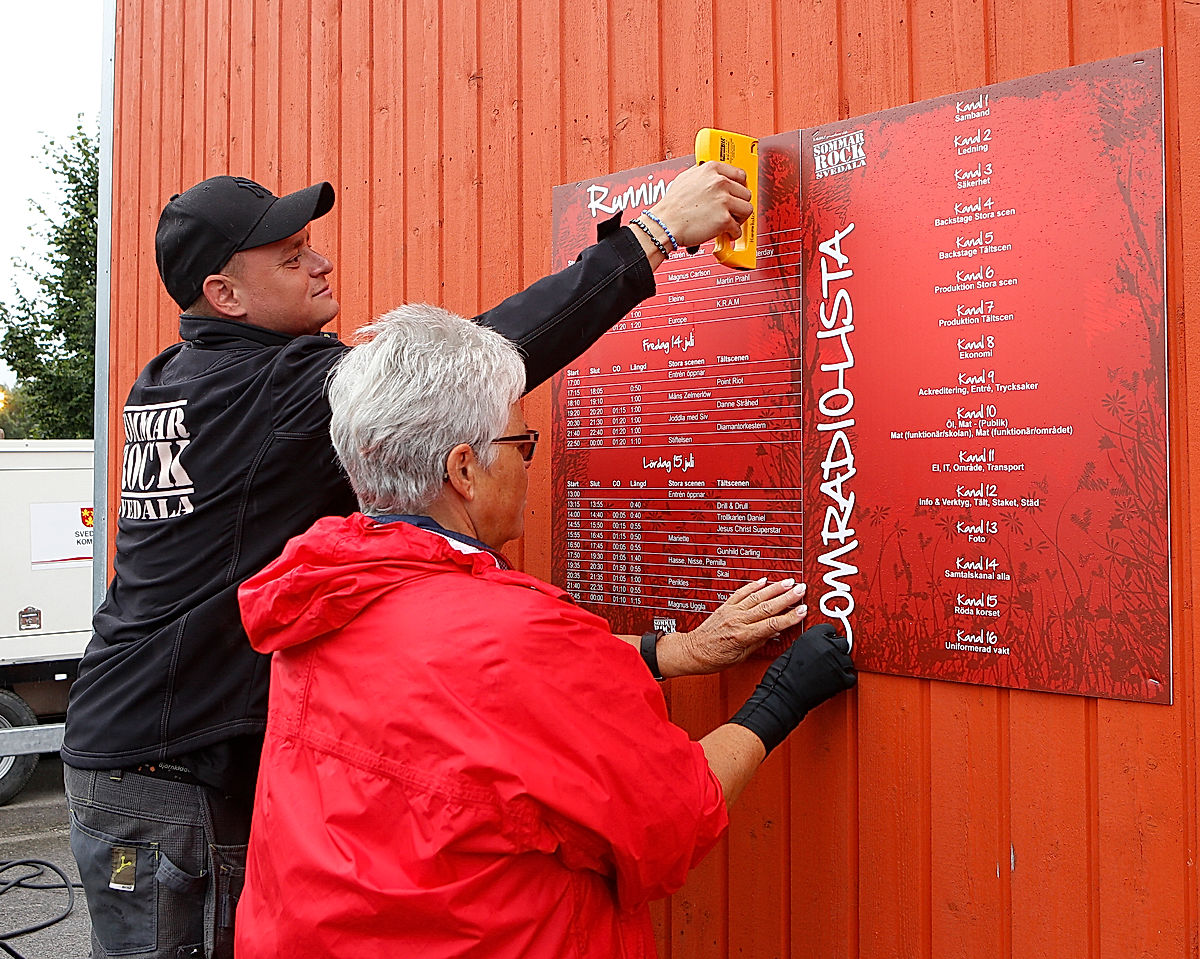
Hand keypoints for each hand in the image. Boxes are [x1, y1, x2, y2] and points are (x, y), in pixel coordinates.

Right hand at [646, 161, 752, 248]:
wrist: (665, 224)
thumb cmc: (672, 206)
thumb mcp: (686, 178)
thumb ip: (703, 174)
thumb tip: (713, 177)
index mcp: (711, 169)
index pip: (739, 174)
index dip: (739, 187)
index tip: (737, 193)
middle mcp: (719, 182)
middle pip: (745, 193)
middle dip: (739, 203)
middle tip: (731, 211)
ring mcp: (723, 200)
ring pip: (747, 209)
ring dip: (739, 218)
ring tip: (730, 221)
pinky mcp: (724, 219)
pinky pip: (738, 228)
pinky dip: (732, 233)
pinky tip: (724, 233)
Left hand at [658, 577, 807, 676]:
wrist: (693, 651)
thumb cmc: (714, 658)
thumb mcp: (740, 657)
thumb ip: (759, 642)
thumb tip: (775, 632)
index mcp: (743, 636)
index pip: (772, 624)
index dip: (790, 617)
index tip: (802, 610)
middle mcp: (737, 620)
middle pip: (767, 607)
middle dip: (787, 597)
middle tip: (801, 589)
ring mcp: (731, 611)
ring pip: (757, 596)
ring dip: (774, 588)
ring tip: (789, 582)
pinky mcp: (725, 606)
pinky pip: (741, 593)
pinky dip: (753, 585)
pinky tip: (764, 580)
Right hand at [727, 624, 857, 754]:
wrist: (783, 696)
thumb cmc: (782, 677)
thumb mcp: (792, 650)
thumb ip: (809, 644)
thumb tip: (817, 646)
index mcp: (812, 637)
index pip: (829, 629)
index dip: (827, 637)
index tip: (827, 641)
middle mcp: (826, 647)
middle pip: (842, 642)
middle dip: (836, 650)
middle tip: (828, 658)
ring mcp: (836, 662)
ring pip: (847, 660)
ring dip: (841, 665)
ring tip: (829, 671)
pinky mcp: (842, 679)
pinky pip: (851, 676)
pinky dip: (845, 680)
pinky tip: (835, 681)